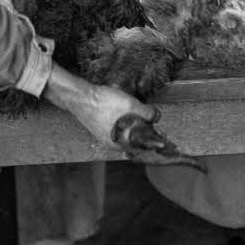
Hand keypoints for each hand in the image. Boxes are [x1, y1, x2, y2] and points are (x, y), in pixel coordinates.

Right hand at [42, 65, 158, 151]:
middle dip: (146, 134)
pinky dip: (127, 125)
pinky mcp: (103, 128)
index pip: (142, 148)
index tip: (164, 139)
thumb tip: (157, 117)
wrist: (80, 96)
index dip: (154, 142)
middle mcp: (112, 144)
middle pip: (136, 142)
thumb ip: (146, 113)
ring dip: (137, 129)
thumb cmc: (102, 102)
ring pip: (127, 135)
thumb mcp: (129, 105)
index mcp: (119, 143)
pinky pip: (120, 130)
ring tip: (144, 119)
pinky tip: (129, 115)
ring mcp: (106, 137)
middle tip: (154, 124)